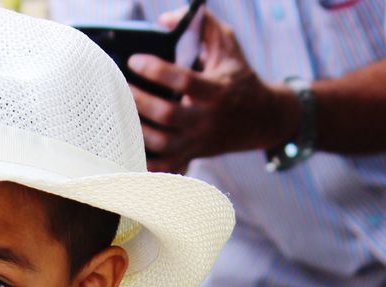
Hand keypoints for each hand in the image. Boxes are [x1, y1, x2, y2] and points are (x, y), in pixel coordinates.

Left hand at [127, 7, 294, 172]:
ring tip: (121, 111)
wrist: (263, 119)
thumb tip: (165, 21)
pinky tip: (129, 145)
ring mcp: (199, 141)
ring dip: (137, 128)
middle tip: (122, 87)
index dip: (155, 70)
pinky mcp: (193, 155)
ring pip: (162, 143)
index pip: (183, 80)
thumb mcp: (227, 45)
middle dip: (140, 100)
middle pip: (168, 114)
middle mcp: (208, 119)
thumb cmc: (239, 77)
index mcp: (217, 90)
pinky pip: (165, 166)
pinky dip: (145, 161)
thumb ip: (202, 24)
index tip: (135, 60)